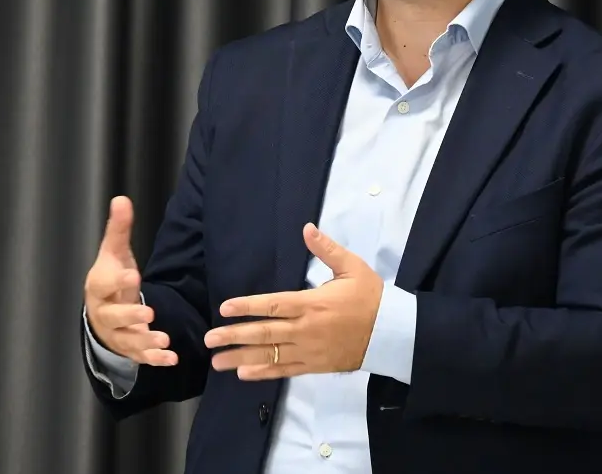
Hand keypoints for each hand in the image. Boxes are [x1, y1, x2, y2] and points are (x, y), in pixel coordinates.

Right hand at [84, 196, 176, 366]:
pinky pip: (140, 357)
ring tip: (164, 340)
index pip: (103, 285)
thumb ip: (119, 229)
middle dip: (130, 317)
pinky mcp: (128, 348)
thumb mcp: (114, 253)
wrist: (101, 311)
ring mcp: (116, 334)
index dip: (117, 281)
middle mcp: (104, 314)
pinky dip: (155, 359)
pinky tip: (171, 358)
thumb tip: (121, 199)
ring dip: (145, 342)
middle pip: (114, 318)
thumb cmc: (110, 278)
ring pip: (127, 341)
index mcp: (99, 288)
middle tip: (149, 314)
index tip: (132, 275)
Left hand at [203, 223, 382, 379]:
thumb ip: (327, 249)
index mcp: (311, 304)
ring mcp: (309, 350)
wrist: (392, 333)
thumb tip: (307, 228)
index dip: (247, 307)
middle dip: (234, 336)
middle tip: (209, 340)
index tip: (224, 309)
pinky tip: (244, 374)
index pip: (272, 305)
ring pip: (269, 355)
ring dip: (241, 358)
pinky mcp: (315, 366)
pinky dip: (264, 373)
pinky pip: (285, 371)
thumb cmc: (370, 297)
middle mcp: (305, 329)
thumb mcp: (352, 267)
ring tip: (217, 362)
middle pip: (263, 333)